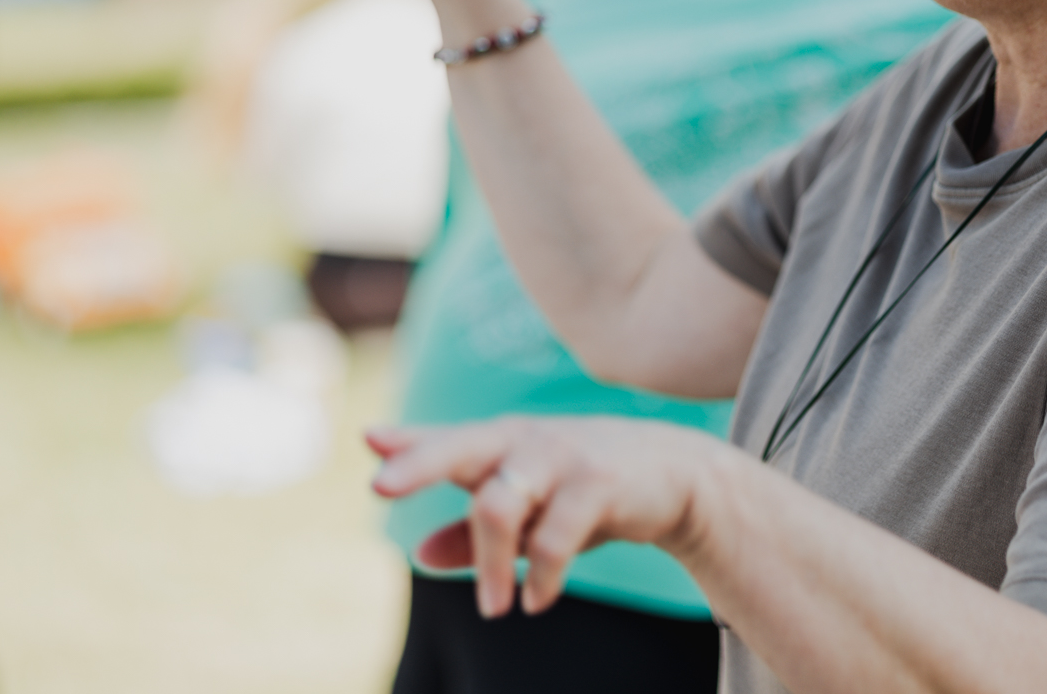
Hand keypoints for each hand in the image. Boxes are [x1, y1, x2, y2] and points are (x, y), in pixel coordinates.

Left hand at [368, 416, 726, 617]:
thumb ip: (473, 529)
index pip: (446, 440)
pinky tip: (536, 601)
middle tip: (379, 487)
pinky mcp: (600, 483)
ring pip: (500, 502)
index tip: (367, 439)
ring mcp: (562, 457)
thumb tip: (418, 553)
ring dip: (490, 564)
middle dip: (420, 462)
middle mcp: (525, 441)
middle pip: (462, 447)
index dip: (407, 441)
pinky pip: (555, 534)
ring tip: (494, 607)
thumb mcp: (530, 507)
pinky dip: (541, 575)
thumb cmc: (589, 487)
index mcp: (503, 443)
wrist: (680, 473)